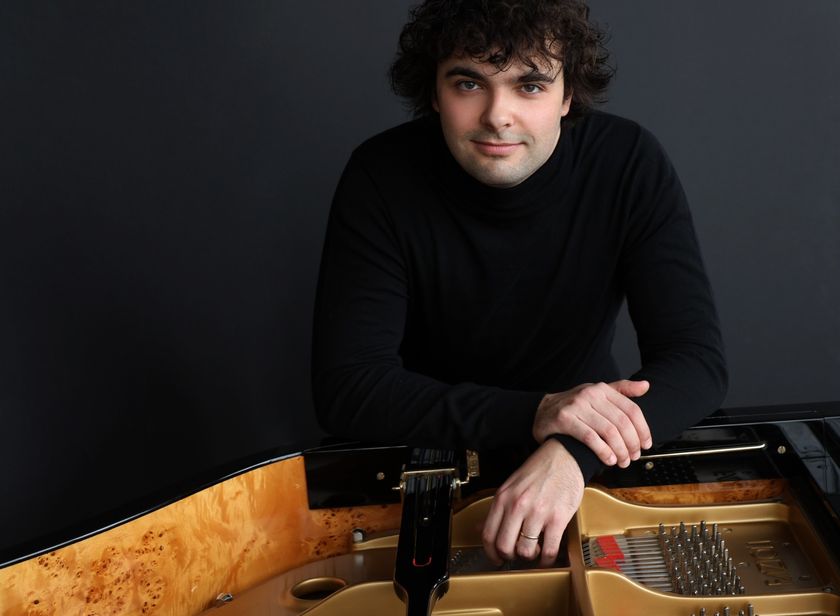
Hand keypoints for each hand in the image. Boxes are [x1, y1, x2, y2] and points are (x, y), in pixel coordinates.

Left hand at [482, 439, 583, 566]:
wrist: (564, 456)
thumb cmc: (538, 471)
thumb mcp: (510, 486)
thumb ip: (498, 508)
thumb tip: (480, 528)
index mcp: (503, 498)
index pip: (488, 534)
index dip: (491, 552)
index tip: (497, 558)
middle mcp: (517, 505)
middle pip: (504, 546)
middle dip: (509, 556)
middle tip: (516, 556)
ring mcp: (538, 512)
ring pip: (526, 551)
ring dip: (530, 557)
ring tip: (534, 549)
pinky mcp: (558, 518)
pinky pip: (549, 550)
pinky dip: (547, 559)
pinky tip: (548, 555)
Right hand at [533, 380, 651, 466]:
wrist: (541, 412)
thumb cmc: (573, 406)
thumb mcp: (596, 394)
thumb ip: (621, 390)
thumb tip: (646, 386)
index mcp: (601, 389)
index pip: (631, 410)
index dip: (643, 429)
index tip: (646, 445)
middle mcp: (590, 394)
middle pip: (622, 422)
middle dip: (632, 443)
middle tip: (634, 457)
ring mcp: (576, 406)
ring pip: (608, 431)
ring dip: (619, 450)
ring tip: (621, 461)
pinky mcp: (564, 419)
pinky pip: (590, 438)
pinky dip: (603, 451)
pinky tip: (608, 459)